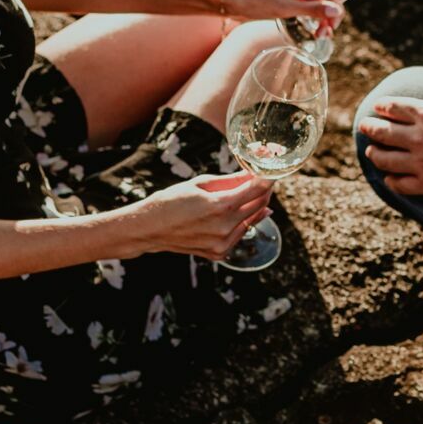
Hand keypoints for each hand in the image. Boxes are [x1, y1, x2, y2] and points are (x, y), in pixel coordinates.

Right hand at [123, 172, 272, 260]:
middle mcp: (225, 227)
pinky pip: (240, 234)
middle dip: (264, 190)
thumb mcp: (200, 183)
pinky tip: (232, 214)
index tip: (272, 170)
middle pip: (260, 205)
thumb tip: (253, 173)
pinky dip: (241, 222)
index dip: (268, 177)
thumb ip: (230, 180)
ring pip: (253, 220)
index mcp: (220, 206)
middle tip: (261, 180)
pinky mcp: (219, 253)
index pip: (258, 189)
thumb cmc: (172, 200)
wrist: (150, 228)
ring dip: (255, 206)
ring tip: (245, 195)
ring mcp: (223, 243)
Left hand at [227, 0, 365, 38]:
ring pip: (320, 1)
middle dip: (331, 11)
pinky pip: (310, 5)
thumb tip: (336, 11)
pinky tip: (314, 31)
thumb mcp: (283, 7)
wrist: (231, 3)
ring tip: (321, 36)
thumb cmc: (253, 1)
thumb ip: (311, 9)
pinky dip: (314, 18)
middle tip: (330, 31)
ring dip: (323, 18)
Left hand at [356, 73, 422, 208]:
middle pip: (381, 131)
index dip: (382, 106)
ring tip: (371, 152)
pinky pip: (398, 184)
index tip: (378, 107)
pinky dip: (390, 181)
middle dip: (369, 127)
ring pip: (384, 159)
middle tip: (364, 126)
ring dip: (375, 154)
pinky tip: (389, 179)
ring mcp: (420, 163)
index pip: (393, 107)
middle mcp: (418, 138)